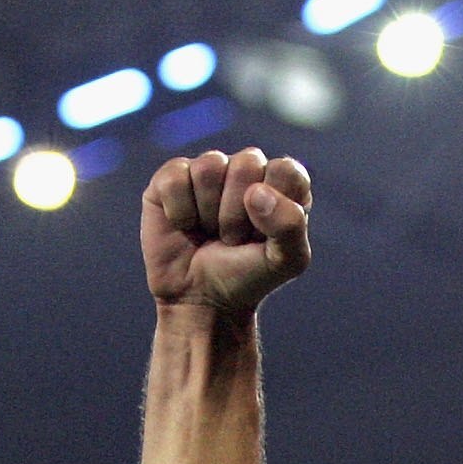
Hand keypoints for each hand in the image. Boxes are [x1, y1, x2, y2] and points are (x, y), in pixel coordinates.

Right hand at [142, 148, 311, 313]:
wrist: (200, 300)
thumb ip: (290, 225)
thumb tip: (256, 191)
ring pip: (210, 167)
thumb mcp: (286, 261)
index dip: (273, 207)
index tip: (263, 236)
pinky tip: (185, 226)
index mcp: (281, 183)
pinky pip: (176, 178)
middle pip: (247, 164)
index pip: (286, 170)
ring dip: (208, 212)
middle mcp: (246, 169)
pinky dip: (180, 212)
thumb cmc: (246, 276)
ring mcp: (208, 170)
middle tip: (232, 239)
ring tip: (209, 232)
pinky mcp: (172, 178)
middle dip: (238, 213)